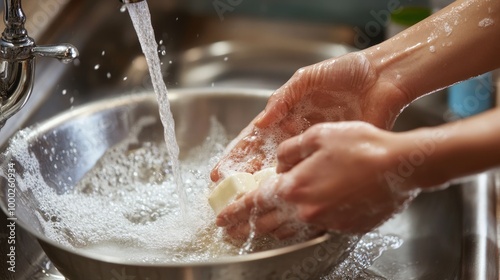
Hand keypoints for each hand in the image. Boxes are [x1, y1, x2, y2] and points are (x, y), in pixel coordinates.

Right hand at [210, 52, 410, 181]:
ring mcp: (313, 146)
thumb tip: (260, 122)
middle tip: (230, 196)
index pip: (254, 139)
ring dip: (267, 186)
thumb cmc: (344, 73)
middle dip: (245, 177)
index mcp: (286, 114)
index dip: (237, 156)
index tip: (220, 172)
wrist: (380, 80)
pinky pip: (311, 173)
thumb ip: (283, 99)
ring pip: (284, 170)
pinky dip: (298, 186)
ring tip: (250, 203)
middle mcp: (295, 133)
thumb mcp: (307, 79)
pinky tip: (286, 199)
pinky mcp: (332, 154)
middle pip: (264, 159)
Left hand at [216, 122, 418, 236]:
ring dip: (268, 232)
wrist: (401, 166)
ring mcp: (325, 221)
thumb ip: (290, 150)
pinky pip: (312, 230)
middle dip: (245, 228)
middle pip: (266, 224)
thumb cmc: (361, 146)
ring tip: (256, 232)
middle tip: (231, 232)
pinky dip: (297, 228)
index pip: (254, 203)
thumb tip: (278, 161)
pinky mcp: (343, 227)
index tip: (220, 218)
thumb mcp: (318, 135)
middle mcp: (306, 209)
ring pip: (288, 231)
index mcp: (294, 186)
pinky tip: (295, 224)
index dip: (234, 211)